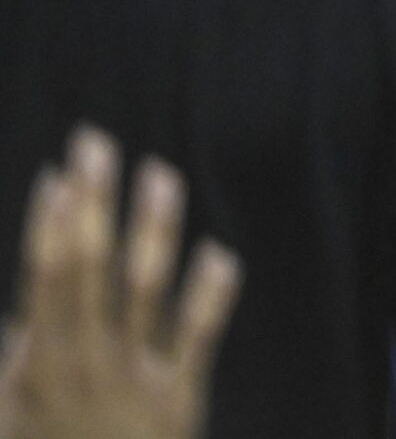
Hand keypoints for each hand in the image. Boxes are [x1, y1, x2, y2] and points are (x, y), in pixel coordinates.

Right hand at [0, 128, 239, 438]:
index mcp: (37, 362)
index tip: (57, 175)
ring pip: (144, 287)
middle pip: (88, 266)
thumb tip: (18, 310)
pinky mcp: (178, 394)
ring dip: (152, 227)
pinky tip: (218, 250)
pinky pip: (197, 335)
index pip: (43, 279)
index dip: (51, 225)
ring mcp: (133, 375)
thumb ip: (15, 354)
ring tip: (161, 174)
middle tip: (97, 142)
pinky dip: (209, 292)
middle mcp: (83, 360)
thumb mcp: (10, 410)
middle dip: (92, 201)